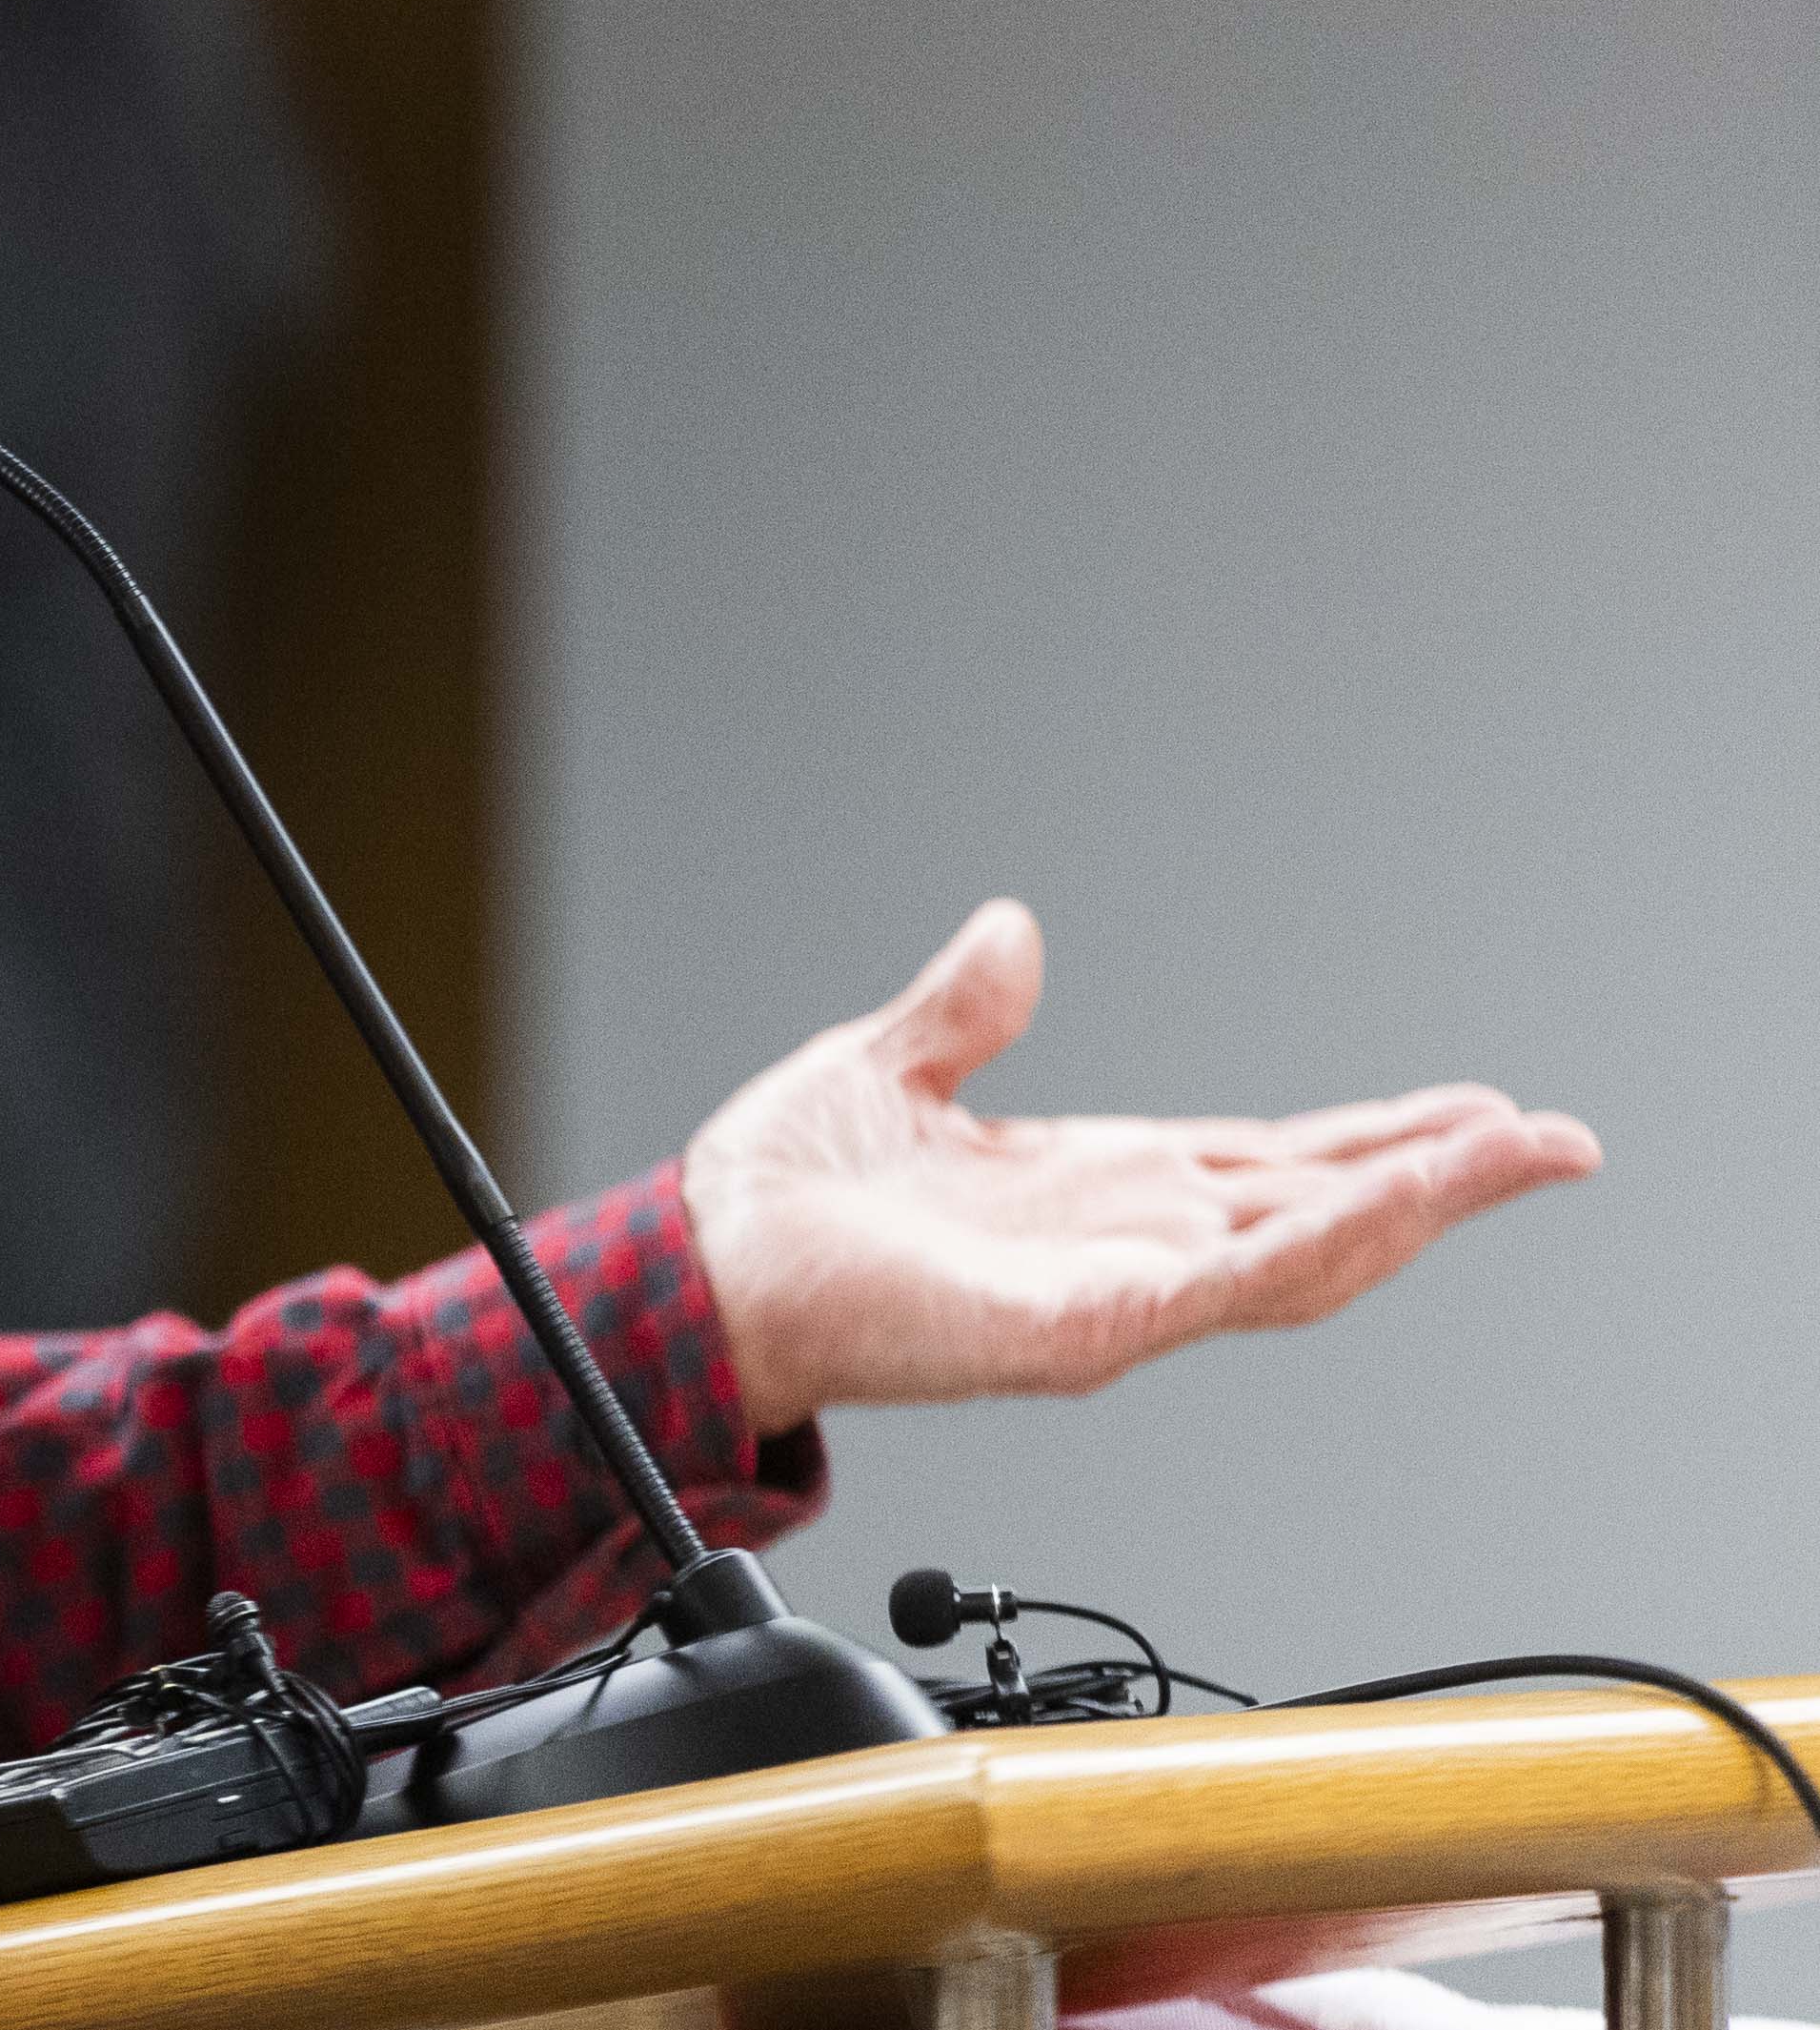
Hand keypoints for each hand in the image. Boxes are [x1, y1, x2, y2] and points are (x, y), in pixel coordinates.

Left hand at [681, 899, 1597, 1433]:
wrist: (698, 1267)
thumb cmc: (777, 1198)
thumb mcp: (888, 1068)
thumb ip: (963, 1010)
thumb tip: (1012, 929)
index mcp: (1095, 1187)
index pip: (1271, 1165)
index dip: (1376, 1142)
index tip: (1476, 1113)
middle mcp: (1124, 1244)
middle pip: (1320, 1211)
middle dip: (1443, 1179)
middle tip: (1558, 1141)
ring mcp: (1115, 1294)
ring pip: (1303, 1254)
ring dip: (1415, 1206)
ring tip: (1517, 1158)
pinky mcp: (1081, 1328)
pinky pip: (1224, 1284)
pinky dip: (1316, 1242)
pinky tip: (1390, 1205)